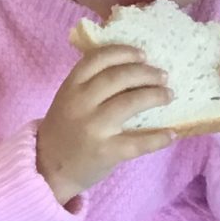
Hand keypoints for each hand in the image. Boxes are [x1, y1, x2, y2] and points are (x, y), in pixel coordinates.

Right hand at [37, 43, 176, 204]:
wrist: (48, 168)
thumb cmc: (65, 129)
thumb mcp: (68, 99)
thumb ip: (90, 84)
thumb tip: (134, 68)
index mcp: (71, 86)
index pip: (98, 59)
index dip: (123, 52)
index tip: (143, 54)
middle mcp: (80, 103)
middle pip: (118, 77)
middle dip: (146, 73)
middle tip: (163, 75)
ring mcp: (93, 128)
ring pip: (130, 102)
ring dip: (155, 95)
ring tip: (168, 95)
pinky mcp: (106, 152)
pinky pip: (138, 142)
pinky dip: (158, 138)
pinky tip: (171, 134)